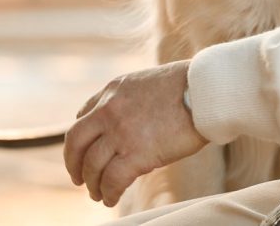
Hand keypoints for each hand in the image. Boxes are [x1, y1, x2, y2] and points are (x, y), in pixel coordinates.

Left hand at [63, 60, 206, 207]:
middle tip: (79, 178)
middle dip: (73, 163)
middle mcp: (110, 110)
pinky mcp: (137, 154)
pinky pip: (112, 180)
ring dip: (92, 184)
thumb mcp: (147, 82)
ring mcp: (121, 132)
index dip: (82, 138)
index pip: (83, 116)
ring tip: (98, 194)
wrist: (205, 90)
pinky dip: (108, 193)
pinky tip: (111, 198)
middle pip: (75, 142)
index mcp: (113, 90)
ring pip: (91, 165)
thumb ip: (131, 99)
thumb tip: (131, 119)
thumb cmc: (188, 86)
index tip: (85, 151)